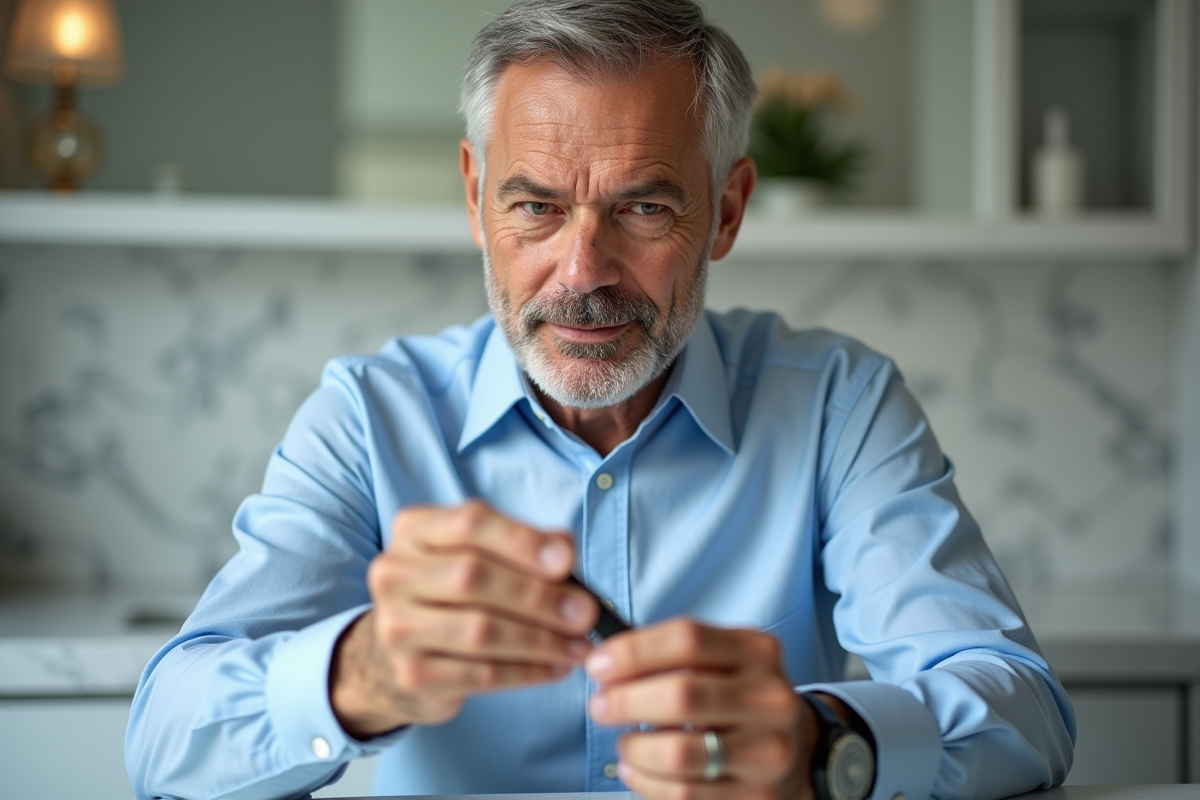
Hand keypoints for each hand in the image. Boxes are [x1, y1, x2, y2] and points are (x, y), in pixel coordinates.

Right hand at [330, 500, 597, 737]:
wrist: (395, 657)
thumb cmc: (452, 595)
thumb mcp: (480, 556)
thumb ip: (523, 545)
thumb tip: (564, 548)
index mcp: (415, 531)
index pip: (470, 523)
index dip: (522, 541)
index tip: (566, 561)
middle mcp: (395, 574)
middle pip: (474, 577)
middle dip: (539, 596)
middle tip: (585, 613)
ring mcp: (397, 626)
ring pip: (480, 631)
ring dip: (541, 640)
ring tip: (578, 646)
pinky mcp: (412, 675)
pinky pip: (481, 675)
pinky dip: (527, 672)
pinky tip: (556, 668)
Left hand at [585, 619, 819, 799]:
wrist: (802, 750)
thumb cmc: (743, 699)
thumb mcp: (726, 661)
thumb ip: (676, 655)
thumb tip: (609, 661)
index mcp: (756, 652)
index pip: (687, 639)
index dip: (634, 651)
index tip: (599, 665)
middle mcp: (768, 697)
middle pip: (681, 695)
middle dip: (625, 701)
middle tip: (600, 706)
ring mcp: (767, 750)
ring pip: (679, 752)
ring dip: (635, 748)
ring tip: (625, 743)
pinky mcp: (756, 795)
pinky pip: (684, 793)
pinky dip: (646, 781)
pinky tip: (636, 769)